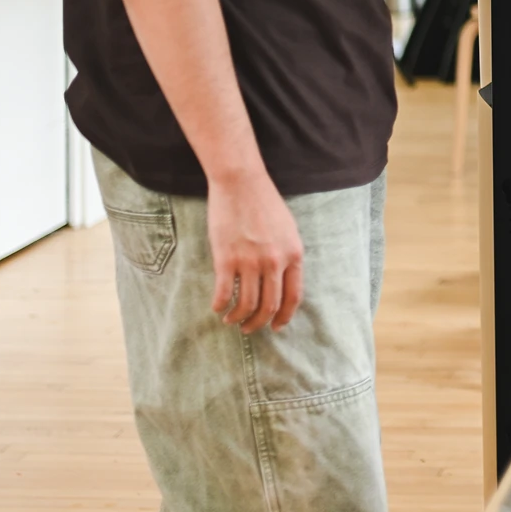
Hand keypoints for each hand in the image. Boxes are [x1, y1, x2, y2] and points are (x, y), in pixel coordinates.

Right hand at [208, 171, 303, 332]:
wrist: (241, 183)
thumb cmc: (265, 203)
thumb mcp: (288, 230)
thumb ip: (287, 255)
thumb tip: (282, 280)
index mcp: (293, 254)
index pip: (293, 296)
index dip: (285, 317)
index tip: (276, 327)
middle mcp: (275, 261)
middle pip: (270, 305)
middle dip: (259, 322)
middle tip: (250, 328)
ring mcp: (250, 261)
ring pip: (246, 304)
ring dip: (238, 317)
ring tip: (231, 320)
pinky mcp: (226, 259)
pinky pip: (223, 293)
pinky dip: (220, 305)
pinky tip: (217, 307)